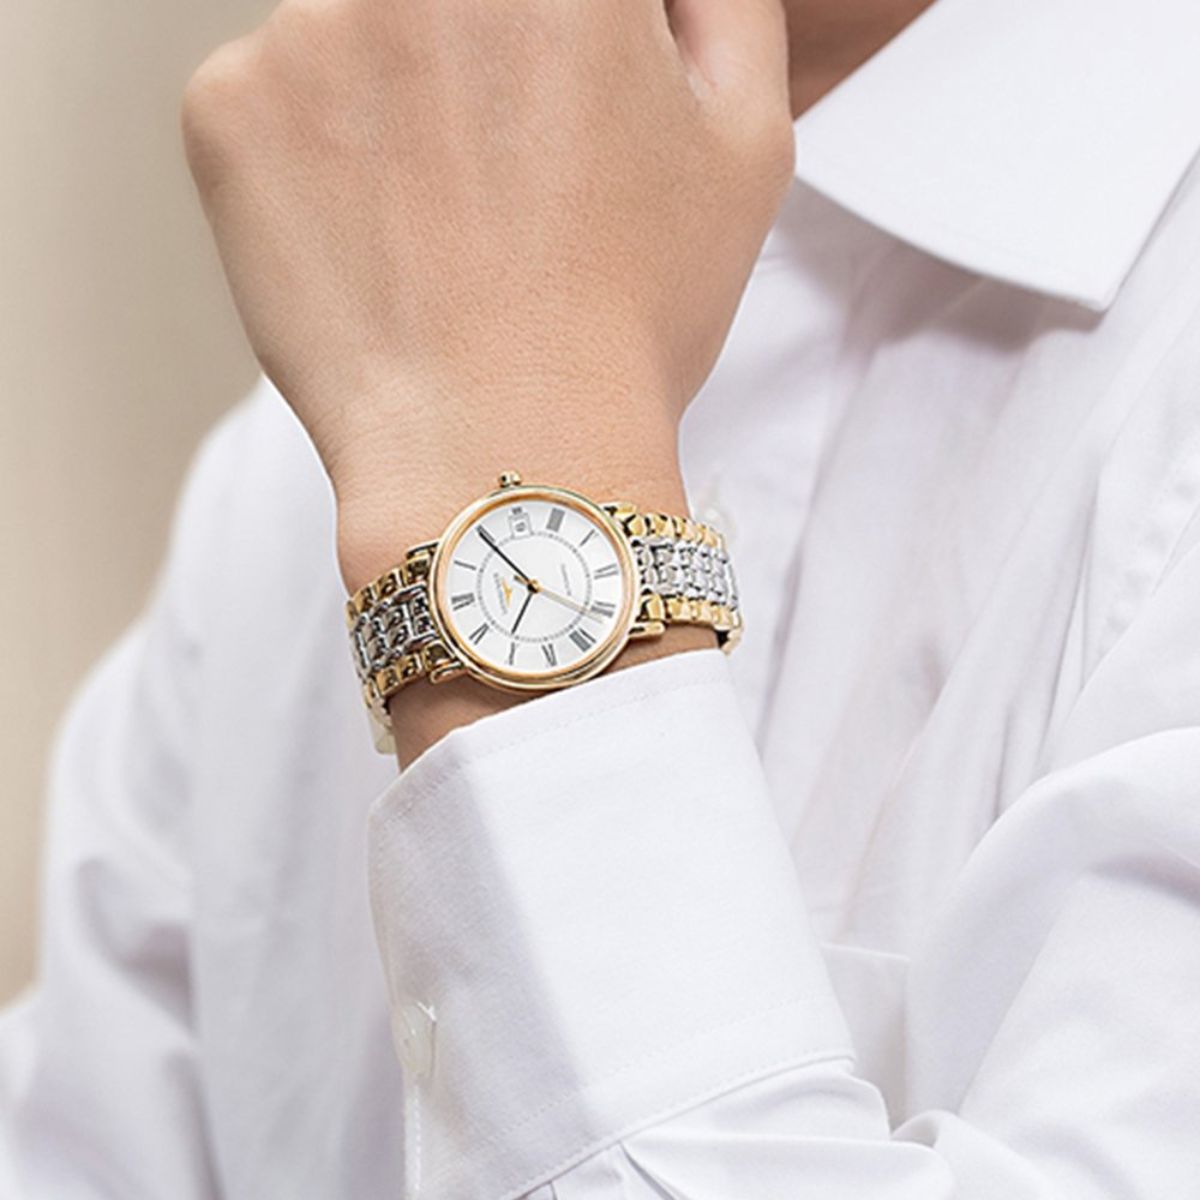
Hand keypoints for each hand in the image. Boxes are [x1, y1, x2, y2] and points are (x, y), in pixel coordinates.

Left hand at [183, 0, 794, 593]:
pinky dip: (316, 162)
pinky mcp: (228, 107)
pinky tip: (376, 248)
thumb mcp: (743, 139)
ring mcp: (308, 24)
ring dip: (393, 105)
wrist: (506, 451)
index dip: (560, 58)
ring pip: (355, 38)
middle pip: (439, 6)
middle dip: (472, 69)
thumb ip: (719, 1)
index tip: (559, 124)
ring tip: (442, 229)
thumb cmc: (631, 317)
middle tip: (501, 177)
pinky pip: (275, 101)